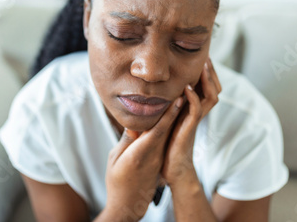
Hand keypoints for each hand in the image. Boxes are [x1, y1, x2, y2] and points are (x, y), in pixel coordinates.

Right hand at [103, 97, 183, 221]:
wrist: (128, 205)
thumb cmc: (116, 181)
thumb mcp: (115, 159)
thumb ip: (126, 140)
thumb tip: (134, 124)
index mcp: (139, 154)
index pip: (158, 130)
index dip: (169, 114)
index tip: (178, 99)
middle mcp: (152, 156)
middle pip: (166, 129)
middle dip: (174, 111)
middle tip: (182, 92)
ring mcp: (157, 160)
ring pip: (165, 135)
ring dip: (172, 118)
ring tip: (178, 99)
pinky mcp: (158, 162)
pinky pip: (162, 142)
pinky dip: (166, 129)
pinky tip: (168, 118)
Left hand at [161, 57, 221, 186]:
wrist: (173, 170)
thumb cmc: (169, 145)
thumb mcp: (169, 118)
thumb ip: (169, 105)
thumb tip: (158, 88)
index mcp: (194, 109)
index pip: (208, 86)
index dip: (207, 71)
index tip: (201, 55)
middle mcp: (198, 113)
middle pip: (214, 87)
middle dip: (211, 71)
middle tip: (206, 56)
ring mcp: (195, 121)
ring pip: (211, 96)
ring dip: (207, 80)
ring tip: (203, 65)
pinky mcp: (189, 129)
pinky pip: (197, 111)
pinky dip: (193, 98)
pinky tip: (187, 87)